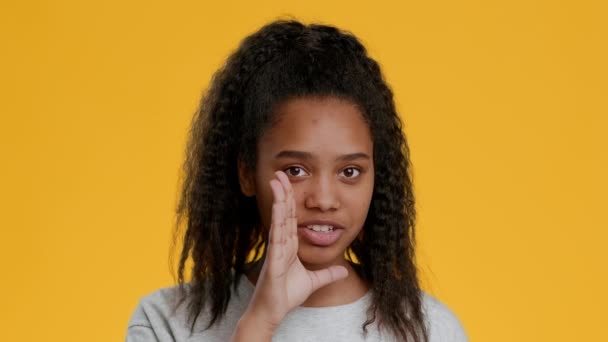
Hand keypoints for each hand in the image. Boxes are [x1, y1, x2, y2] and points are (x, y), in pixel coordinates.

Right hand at [245, 171, 348, 328]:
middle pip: (283, 213)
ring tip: (277, 180)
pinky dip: (277, 219)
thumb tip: (344, 271)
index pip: (291, 218)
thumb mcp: (313, 282)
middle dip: (283, 192)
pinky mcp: (273, 259)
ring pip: (278, 219)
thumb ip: (327, 275)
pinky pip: (276, 236)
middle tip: (280, 172)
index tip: (290, 183)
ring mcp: (276, 250)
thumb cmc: (286, 296)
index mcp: (289, 246)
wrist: (272, 312)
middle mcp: (281, 244)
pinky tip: (278, 205)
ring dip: (278, 199)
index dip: (291, 200)